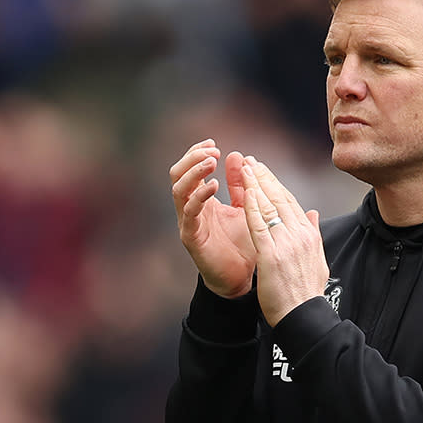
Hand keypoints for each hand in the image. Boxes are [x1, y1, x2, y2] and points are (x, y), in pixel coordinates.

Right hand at [169, 139, 255, 297]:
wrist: (241, 279)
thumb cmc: (242, 244)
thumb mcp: (245, 207)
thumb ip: (239, 184)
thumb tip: (237, 155)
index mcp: (201, 199)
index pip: (189, 168)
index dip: (197, 153)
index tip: (213, 144)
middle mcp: (190, 208)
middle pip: (177, 174)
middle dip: (192, 159)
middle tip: (211, 152)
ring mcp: (188, 222)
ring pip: (179, 190)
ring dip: (194, 172)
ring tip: (211, 162)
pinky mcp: (191, 237)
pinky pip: (190, 213)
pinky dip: (199, 196)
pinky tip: (214, 186)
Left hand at [240, 156, 328, 325]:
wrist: (304, 316)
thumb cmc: (306, 293)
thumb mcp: (318, 260)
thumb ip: (314, 234)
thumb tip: (314, 214)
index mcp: (309, 234)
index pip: (291, 202)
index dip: (275, 184)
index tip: (264, 171)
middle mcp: (300, 234)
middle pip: (280, 198)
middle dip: (264, 177)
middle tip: (251, 160)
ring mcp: (286, 243)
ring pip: (269, 206)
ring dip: (255, 184)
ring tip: (244, 168)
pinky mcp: (271, 254)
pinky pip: (259, 224)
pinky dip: (252, 206)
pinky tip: (245, 192)